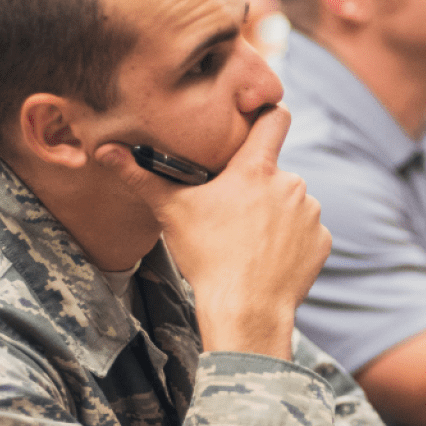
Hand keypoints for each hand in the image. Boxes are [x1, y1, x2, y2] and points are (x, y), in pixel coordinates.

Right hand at [94, 106, 329, 358]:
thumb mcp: (171, 212)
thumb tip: (104, 150)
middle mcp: (292, 184)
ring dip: (276, 214)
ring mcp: (311, 213)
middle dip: (258, 187)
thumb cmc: (207, 258)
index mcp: (256, 169)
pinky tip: (270, 258)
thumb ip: (140, 176)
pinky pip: (306, 233)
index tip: (258, 120)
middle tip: (234, 214)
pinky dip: (293, 241)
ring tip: (250, 240)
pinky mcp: (322, 241)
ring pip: (292, 203)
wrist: (245, 310)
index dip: (267, 115)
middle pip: (275, 172)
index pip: (274, 119)